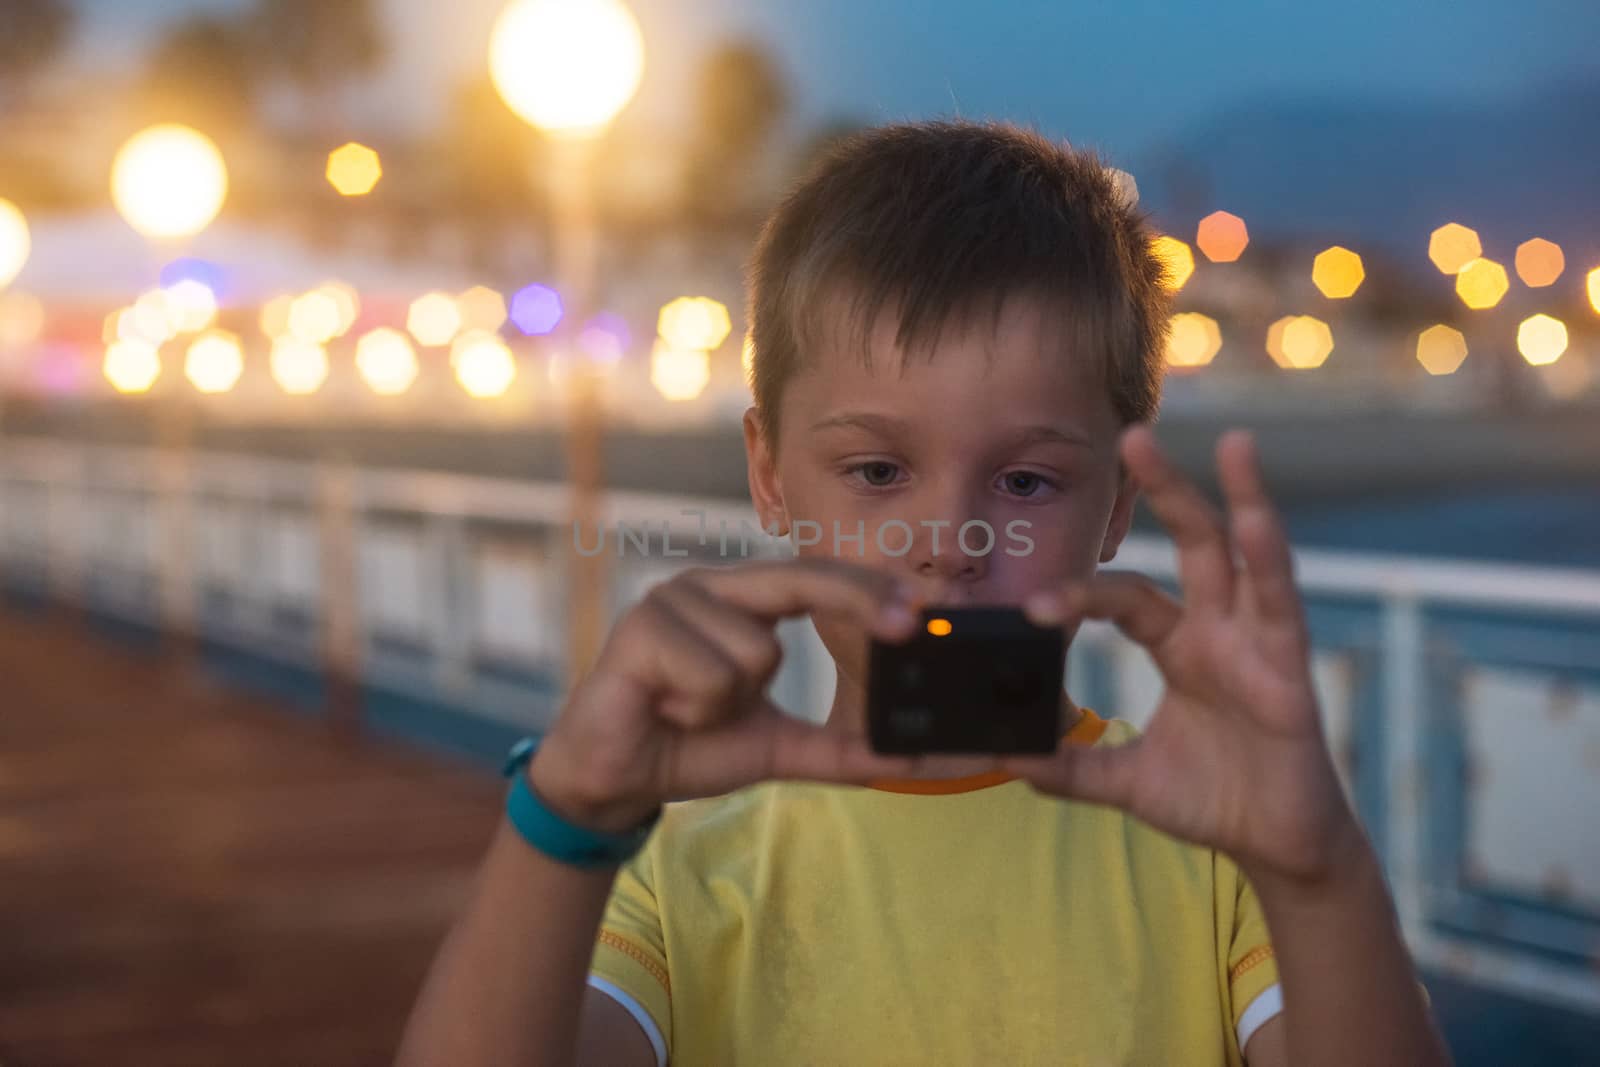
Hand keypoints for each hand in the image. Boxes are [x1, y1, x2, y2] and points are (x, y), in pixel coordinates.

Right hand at [528, 558, 929, 833]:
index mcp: (744, 602)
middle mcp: (711, 586)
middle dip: (860, 599)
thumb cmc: (691, 746)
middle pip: (801, 579)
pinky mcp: (639, 627)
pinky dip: (698, 710)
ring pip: (757, 650)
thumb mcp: (781, 747)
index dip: (870, 588)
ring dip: (733, 705)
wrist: (612, 781)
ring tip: (692, 712)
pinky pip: (712, 674)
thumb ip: (845, 749)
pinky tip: (667, 711)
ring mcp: (672, 599)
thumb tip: (915, 761)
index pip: (817, 579)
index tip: (923, 608)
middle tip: (908, 625)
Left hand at [1007, 426, 1362, 884]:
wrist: (1277, 848)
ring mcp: (1259, 643)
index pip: (1125, 598)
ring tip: (1234, 442)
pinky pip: (1281, 607)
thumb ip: (1071, 769)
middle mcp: (1220, 630)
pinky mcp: (1289, 670)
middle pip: (1193, 543)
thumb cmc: (1214, 801)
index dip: (1080, 597)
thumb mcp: (1126, 783)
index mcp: (1181, 646)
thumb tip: (1006, 760)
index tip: (1032, 608)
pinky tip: (1257, 520)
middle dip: (1168, 489)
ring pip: (1249, 557)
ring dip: (1242, 499)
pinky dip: (1270, 562)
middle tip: (1132, 434)